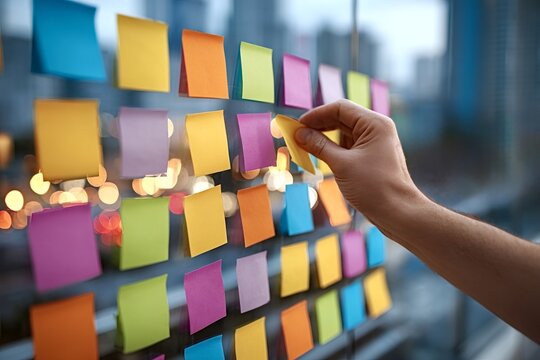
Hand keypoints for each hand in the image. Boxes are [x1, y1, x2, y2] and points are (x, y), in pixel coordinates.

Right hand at [295, 99, 424, 223]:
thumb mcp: (342, 164)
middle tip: (295, 136)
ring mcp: (374, 143)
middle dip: (317, 126)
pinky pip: (347, 146)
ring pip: (342, 133)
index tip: (296, 125)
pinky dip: (332, 149)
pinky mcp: (370, 157)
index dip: (316, 115)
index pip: (340, 108)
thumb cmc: (374, 187)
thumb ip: (319, 146)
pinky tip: (318, 156)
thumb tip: (298, 133)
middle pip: (340, 118)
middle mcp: (376, 129)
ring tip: (303, 147)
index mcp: (374, 124)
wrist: (398, 212)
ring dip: (323, 138)